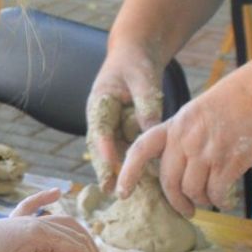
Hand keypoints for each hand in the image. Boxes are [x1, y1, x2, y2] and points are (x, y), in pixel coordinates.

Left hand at [0, 190, 103, 251]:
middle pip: (76, 236)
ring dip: (80, 239)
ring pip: (63, 223)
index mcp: (39, 234)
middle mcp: (36, 222)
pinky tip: (58, 191)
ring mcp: (24, 220)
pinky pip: (34, 206)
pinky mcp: (12, 223)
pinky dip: (47, 199)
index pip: (77, 251)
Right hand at [85, 46, 165, 192]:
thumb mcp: (142, 78)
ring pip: (112, 153)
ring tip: (123, 193)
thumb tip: (152, 130)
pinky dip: (131, 165)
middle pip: (101, 147)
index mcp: (100, 101)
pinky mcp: (121, 132)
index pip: (100, 127)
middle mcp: (100, 118)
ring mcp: (110, 127)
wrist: (132, 58)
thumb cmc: (136, 64)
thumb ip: (146, 102)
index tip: (112, 164)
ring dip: (117, 172)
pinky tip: (141, 183)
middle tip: (110, 189)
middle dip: (105, 169)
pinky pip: (125, 151)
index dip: (105, 147)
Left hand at [117, 66, 251, 215]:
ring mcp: (207, 150)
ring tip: (211, 199)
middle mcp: (186, 138)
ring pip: (193, 190)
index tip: (122, 192)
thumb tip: (181, 161)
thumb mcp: (199, 109)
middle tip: (186, 210)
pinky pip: (217, 192)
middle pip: (169, 181)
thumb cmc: (237, 96)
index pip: (142, 149)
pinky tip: (228, 200)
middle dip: (177, 201)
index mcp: (176, 124)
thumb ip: (186, 133)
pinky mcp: (229, 161)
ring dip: (202, 200)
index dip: (128, 172)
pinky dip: (222, 201)